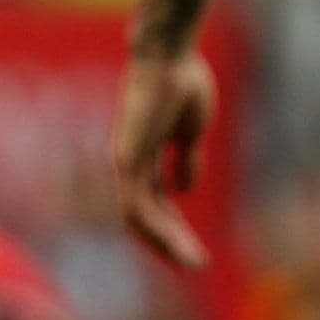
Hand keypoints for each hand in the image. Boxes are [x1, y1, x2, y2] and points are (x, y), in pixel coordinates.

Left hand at [113, 46, 219, 269]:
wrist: (170, 54)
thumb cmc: (181, 82)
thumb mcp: (190, 132)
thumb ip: (185, 161)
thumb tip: (184, 191)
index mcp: (144, 156)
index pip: (154, 203)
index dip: (171, 227)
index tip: (192, 248)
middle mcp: (129, 163)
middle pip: (144, 217)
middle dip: (169, 243)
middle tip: (193, 264)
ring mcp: (126, 162)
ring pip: (140, 218)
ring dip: (166, 242)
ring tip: (193, 262)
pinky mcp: (127, 159)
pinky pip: (137, 205)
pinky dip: (155, 228)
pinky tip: (176, 245)